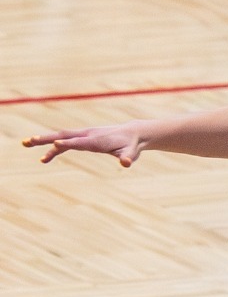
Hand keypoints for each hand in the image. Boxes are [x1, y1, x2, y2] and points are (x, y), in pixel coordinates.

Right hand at [23, 123, 146, 165]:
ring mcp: (84, 135)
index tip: (55, 144)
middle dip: (46, 139)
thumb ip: (127, 157)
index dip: (69, 144)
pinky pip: (65, 143)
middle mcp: (88, 135)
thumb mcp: (131, 153)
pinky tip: (44, 159)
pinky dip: (54, 149)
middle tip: (28, 141)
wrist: (133, 134)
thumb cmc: (131, 145)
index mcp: (97, 140)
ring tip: (26, 143)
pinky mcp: (83, 139)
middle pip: (64, 135)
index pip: (80, 142)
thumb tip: (126, 163)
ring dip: (44, 140)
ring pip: (61, 136)